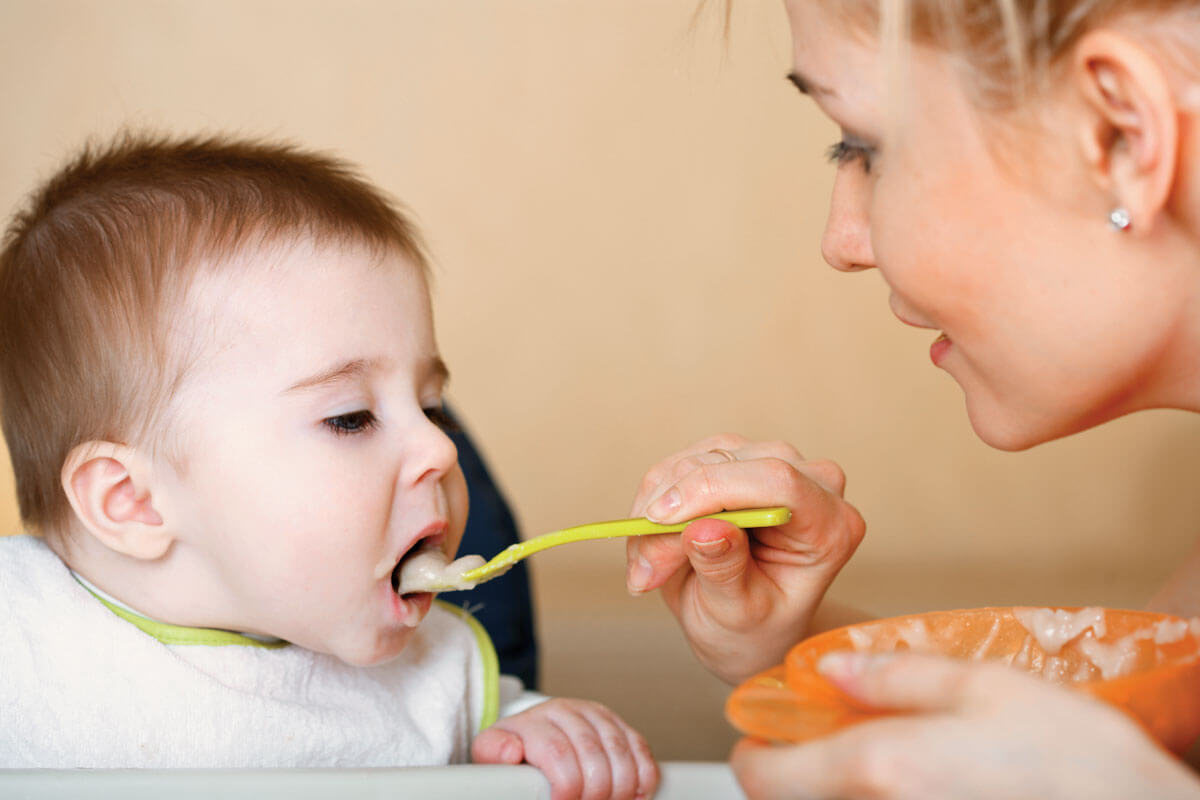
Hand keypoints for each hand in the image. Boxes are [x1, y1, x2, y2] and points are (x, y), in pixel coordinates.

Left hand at [471, 698, 657, 799]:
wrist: (530, 734)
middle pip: (594, 757)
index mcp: (535, 720)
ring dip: (620, 788)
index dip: (567, 786)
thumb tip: (510, 751)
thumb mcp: (490, 752)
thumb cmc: (514, 752)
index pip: (559, 753)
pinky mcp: (617, 723)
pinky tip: (634, 793)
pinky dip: (643, 775)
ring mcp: (594, 714)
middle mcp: (566, 711)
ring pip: (621, 753)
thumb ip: (494, 751)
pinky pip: (640, 748)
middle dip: (595, 792)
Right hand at [626, 434, 865, 683]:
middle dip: (673, 516)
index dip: (712, 489)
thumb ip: (725, 571)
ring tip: (649, 571)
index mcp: (830, 525)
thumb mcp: (739, 614)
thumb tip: (703, 529)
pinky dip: (653, 504)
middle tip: (645, 576)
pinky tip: (653, 545)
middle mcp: (809, 483)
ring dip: (655, 515)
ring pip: (693, 461)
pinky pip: (676, 466)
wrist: (747, 629)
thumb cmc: (754, 629)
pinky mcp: (734, 458)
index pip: (776, 479)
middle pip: (728, 464)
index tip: (660, 520)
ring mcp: (770, 464)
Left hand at [731, 652, 1199, 799]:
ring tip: (878, 754)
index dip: (751, 752)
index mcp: (881, 769)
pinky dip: (876, 798)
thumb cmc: (1078, 761)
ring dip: (834, 786)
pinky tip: (914, 778)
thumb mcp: (986, 686)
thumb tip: (828, 670)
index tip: (763, 731)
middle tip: (822, 737)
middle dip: (795, 771)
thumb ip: (894, 677)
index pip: (763, 778)